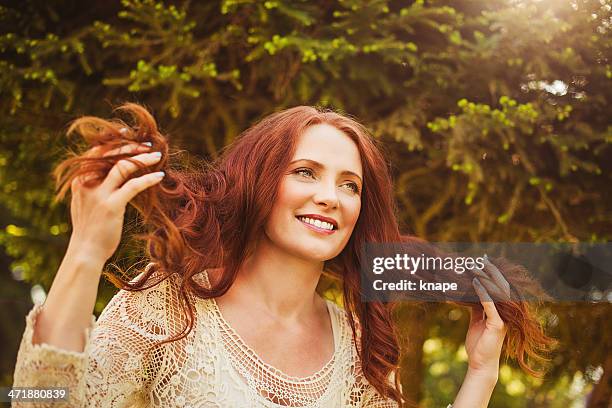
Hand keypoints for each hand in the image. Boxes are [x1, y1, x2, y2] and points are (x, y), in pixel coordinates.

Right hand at [68, 140, 163, 263]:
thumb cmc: (89, 230)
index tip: (128, 135)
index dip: (113, 142)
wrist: (85, 252)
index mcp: (79, 181)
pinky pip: (133, 186)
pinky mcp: (111, 206)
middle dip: (130, 146)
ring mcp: (99, 194)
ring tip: (157, 156)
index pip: (96, 153)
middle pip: (109, 155)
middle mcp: (87, 183)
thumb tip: (108, 177)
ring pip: (123, 167)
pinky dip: (148, 179)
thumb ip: (92, 188)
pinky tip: (160, 177)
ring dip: (142, 159)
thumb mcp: (84, 204)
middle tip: (147, 144)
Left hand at [465, 258, 509, 376]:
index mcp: (501, 310)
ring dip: (485, 278)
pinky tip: (476, 283)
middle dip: (490, 271)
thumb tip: (465, 292)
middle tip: (480, 258)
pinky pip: (490, 305)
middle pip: (499, 286)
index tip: (482, 259)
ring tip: (475, 267)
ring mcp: (503, 318)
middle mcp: (505, 312)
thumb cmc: (478, 342)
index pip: (497, 287)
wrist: (480, 362)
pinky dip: (483, 293)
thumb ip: (475, 306)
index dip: (490, 273)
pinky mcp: (498, 325)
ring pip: (496, 293)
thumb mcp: (476, 320)